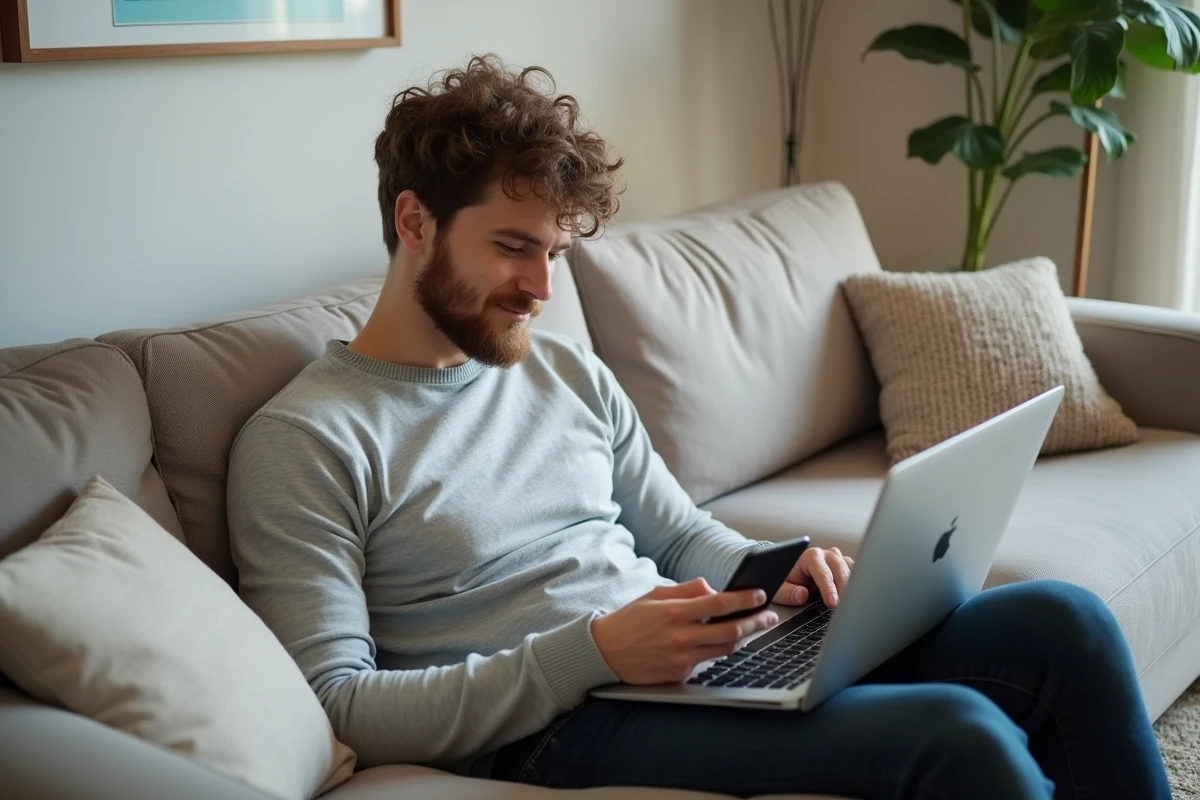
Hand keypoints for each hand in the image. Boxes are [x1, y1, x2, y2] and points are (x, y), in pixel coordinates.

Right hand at [591, 578, 778, 684]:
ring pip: (724, 649)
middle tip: (768, 616)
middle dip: (754, 622)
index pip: (719, 604)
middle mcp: (680, 636)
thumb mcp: (654, 595)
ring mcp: (680, 658)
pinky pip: (707, 661)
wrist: (604, 652)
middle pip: (730, 631)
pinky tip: (724, 641)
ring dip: (743, 638)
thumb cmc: (630, 620)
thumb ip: (686, 590)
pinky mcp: (679, 674)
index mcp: (673, 611)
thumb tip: (713, 588)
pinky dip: (717, 650)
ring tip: (752, 628)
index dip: (744, 599)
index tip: (759, 594)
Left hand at [773, 546, 854, 607]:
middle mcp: (826, 554)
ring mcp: (837, 558)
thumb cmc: (786, 578)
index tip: (833, 603)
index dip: (829, 589)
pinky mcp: (844, 564)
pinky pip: (855, 571)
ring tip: (852, 602)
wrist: (790, 569)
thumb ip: (788, 592)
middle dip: (844, 589)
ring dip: (852, 585)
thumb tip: (802, 595)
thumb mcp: (780, 588)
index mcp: (810, 556)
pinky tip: (855, 596)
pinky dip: (856, 583)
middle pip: (840, 569)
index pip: (823, 573)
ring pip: (850, 569)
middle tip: (845, 607)